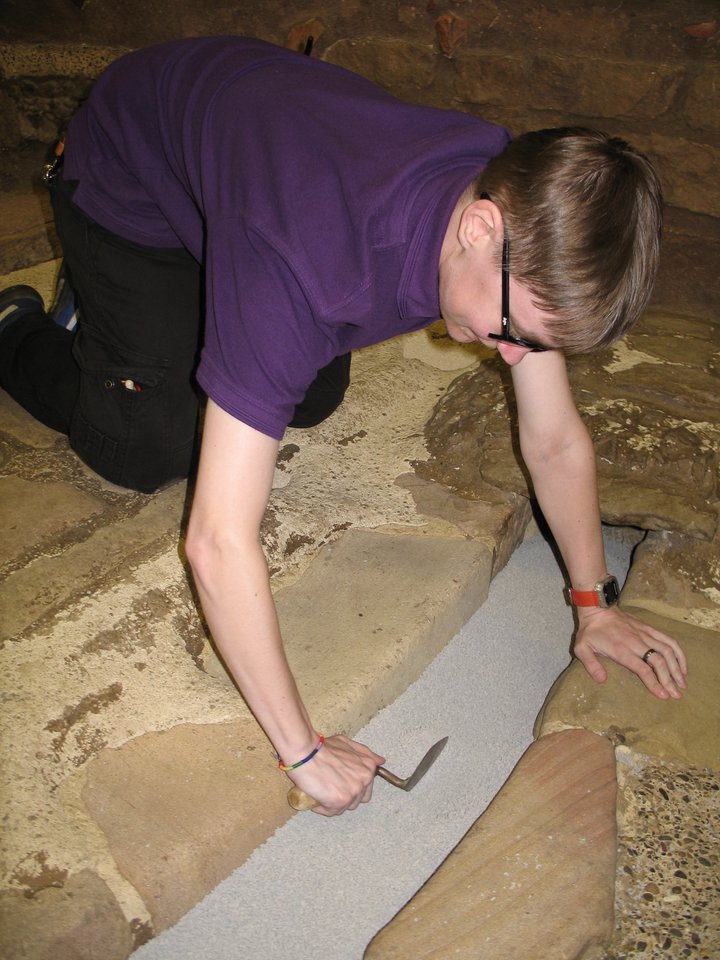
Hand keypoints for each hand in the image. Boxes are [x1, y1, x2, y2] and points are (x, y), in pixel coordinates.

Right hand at [285, 734, 384, 816]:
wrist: (306, 752)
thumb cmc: (323, 748)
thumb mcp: (347, 744)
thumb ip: (365, 753)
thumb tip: (381, 761)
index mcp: (368, 768)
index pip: (365, 790)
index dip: (350, 787)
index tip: (339, 781)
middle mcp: (364, 780)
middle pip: (356, 801)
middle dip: (343, 796)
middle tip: (329, 785)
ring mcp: (353, 791)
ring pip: (344, 808)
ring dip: (332, 802)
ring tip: (322, 788)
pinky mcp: (340, 801)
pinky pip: (330, 812)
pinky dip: (322, 807)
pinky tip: (316, 793)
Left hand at [573, 606, 687, 700]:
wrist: (598, 608)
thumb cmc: (590, 631)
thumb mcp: (582, 648)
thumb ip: (591, 665)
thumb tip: (602, 680)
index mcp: (622, 650)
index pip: (643, 669)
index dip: (654, 682)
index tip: (663, 695)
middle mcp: (637, 643)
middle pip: (659, 662)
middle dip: (669, 680)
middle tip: (677, 695)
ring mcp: (645, 634)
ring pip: (667, 651)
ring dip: (677, 668)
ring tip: (683, 683)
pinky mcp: (649, 629)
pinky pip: (668, 640)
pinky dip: (678, 652)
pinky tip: (682, 665)